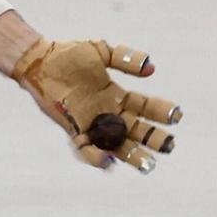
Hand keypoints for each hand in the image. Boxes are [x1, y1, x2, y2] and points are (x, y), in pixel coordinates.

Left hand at [12, 38, 181, 173]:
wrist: (39, 61)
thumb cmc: (68, 55)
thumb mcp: (100, 51)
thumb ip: (125, 58)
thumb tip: (151, 67)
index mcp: (117, 96)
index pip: (146, 107)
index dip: (161, 111)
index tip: (177, 114)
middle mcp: (109, 113)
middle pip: (137, 131)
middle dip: (154, 139)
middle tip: (170, 146)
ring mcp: (92, 123)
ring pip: (118, 144)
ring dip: (133, 155)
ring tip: (149, 165)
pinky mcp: (73, 129)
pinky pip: (86, 148)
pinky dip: (97, 157)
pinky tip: (109, 161)